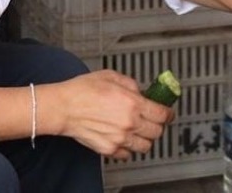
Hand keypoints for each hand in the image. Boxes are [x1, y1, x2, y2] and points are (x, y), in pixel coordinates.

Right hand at [52, 70, 173, 158]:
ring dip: (145, 138)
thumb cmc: (82, 90)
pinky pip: (127, 154)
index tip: (167, 112)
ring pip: (146, 146)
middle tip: (152, 120)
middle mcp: (129, 123)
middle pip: (157, 132)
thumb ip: (132, 85)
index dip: (168, 113)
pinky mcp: (109, 149)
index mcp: (133, 103)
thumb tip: (141, 92)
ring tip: (138, 131)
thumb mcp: (112, 76)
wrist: (63, 107)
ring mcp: (120, 139)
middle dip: (157, 125)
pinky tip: (123, 138)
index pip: (163, 114)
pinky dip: (128, 148)